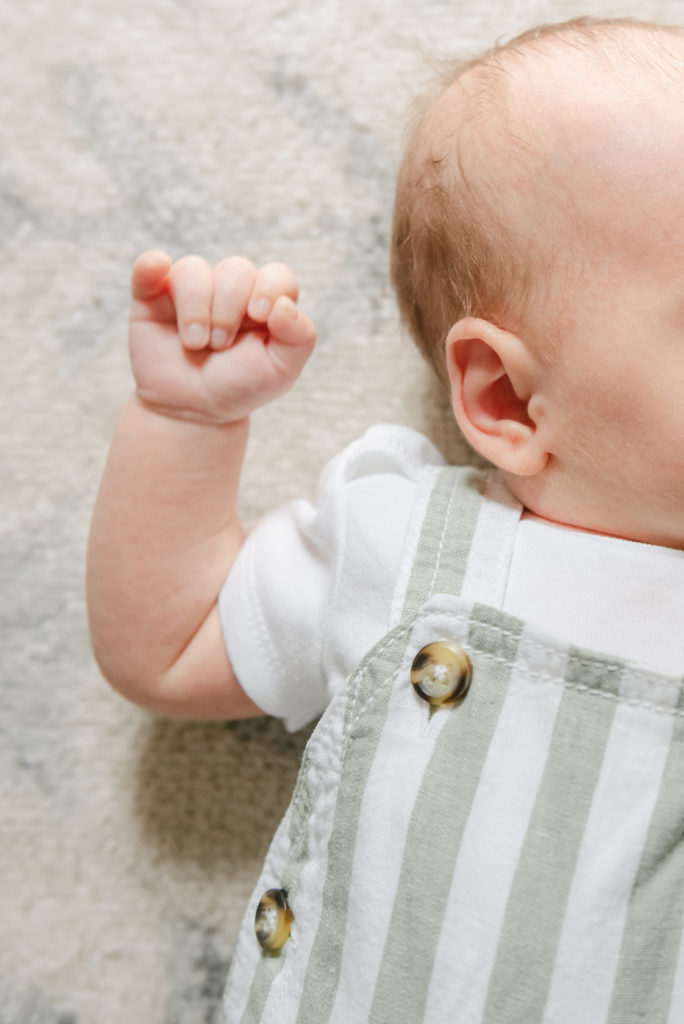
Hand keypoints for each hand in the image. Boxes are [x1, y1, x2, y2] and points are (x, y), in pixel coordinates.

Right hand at [128, 251, 316, 423]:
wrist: (192, 411)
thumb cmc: (239, 387)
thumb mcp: (280, 371)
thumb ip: (300, 337)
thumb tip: (284, 304)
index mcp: (265, 302)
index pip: (276, 276)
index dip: (270, 288)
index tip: (260, 315)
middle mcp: (229, 290)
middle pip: (236, 270)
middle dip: (229, 310)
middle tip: (220, 346)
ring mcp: (191, 291)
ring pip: (194, 270)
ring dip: (196, 307)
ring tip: (195, 343)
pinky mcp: (153, 296)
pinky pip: (151, 266)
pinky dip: (152, 265)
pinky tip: (158, 271)